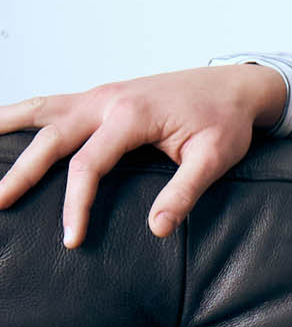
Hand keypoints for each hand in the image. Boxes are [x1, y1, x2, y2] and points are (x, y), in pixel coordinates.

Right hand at [0, 64, 288, 247]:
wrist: (234, 86)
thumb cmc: (225, 121)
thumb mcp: (214, 159)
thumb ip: (184, 193)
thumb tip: (158, 229)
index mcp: (131, 115)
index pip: (88, 166)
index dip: (75, 205)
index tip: (70, 240)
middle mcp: (106, 99)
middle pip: (50, 137)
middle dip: (20, 171)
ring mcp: (99, 94)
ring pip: (40, 109)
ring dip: (5, 126)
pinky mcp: (100, 97)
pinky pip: (52, 105)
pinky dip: (23, 115)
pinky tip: (5, 127)